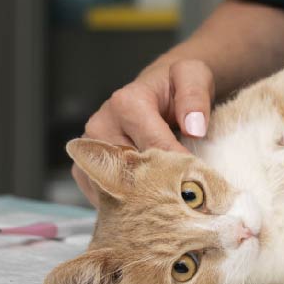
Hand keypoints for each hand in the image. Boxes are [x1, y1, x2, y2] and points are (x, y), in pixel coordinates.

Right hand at [73, 59, 213, 205]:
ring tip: (167, 206)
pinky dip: (126, 203)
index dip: (177, 169)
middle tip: (185, 202)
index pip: (154, 148)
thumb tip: (193, 129)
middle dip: (159, 189)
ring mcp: (90, 148)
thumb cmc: (176, 85)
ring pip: (115, 187)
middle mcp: (100, 125)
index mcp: (126, 104)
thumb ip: (195, 98)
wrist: (159, 88)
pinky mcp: (86, 166)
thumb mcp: (193, 77)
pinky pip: (103, 195)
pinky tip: (147, 203)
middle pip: (131, 171)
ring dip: (141, 200)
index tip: (197, 185)